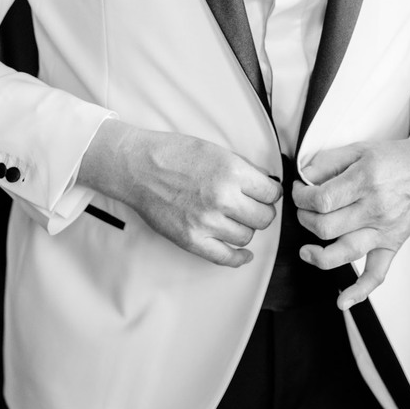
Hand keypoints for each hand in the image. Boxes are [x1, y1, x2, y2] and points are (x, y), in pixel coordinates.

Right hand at [78, 120, 281, 266]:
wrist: (138, 167)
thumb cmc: (174, 154)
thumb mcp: (216, 150)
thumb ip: (243, 169)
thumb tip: (265, 184)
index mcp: (231, 172)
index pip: (271, 192)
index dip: (271, 193)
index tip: (267, 194)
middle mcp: (222, 198)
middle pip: (264, 218)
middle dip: (263, 211)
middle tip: (254, 206)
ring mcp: (207, 222)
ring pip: (246, 236)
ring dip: (246, 228)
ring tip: (237, 219)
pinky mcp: (191, 240)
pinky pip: (225, 257)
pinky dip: (239, 258)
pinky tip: (243, 253)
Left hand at [292, 136, 409, 309]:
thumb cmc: (396, 159)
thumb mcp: (359, 149)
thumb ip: (328, 162)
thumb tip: (304, 177)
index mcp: (365, 181)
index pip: (321, 200)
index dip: (301, 197)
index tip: (299, 191)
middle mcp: (374, 208)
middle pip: (326, 227)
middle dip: (305, 219)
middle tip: (304, 209)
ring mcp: (384, 230)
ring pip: (344, 252)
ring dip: (318, 255)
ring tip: (306, 250)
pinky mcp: (392, 245)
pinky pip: (377, 275)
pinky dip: (359, 291)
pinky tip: (342, 300)